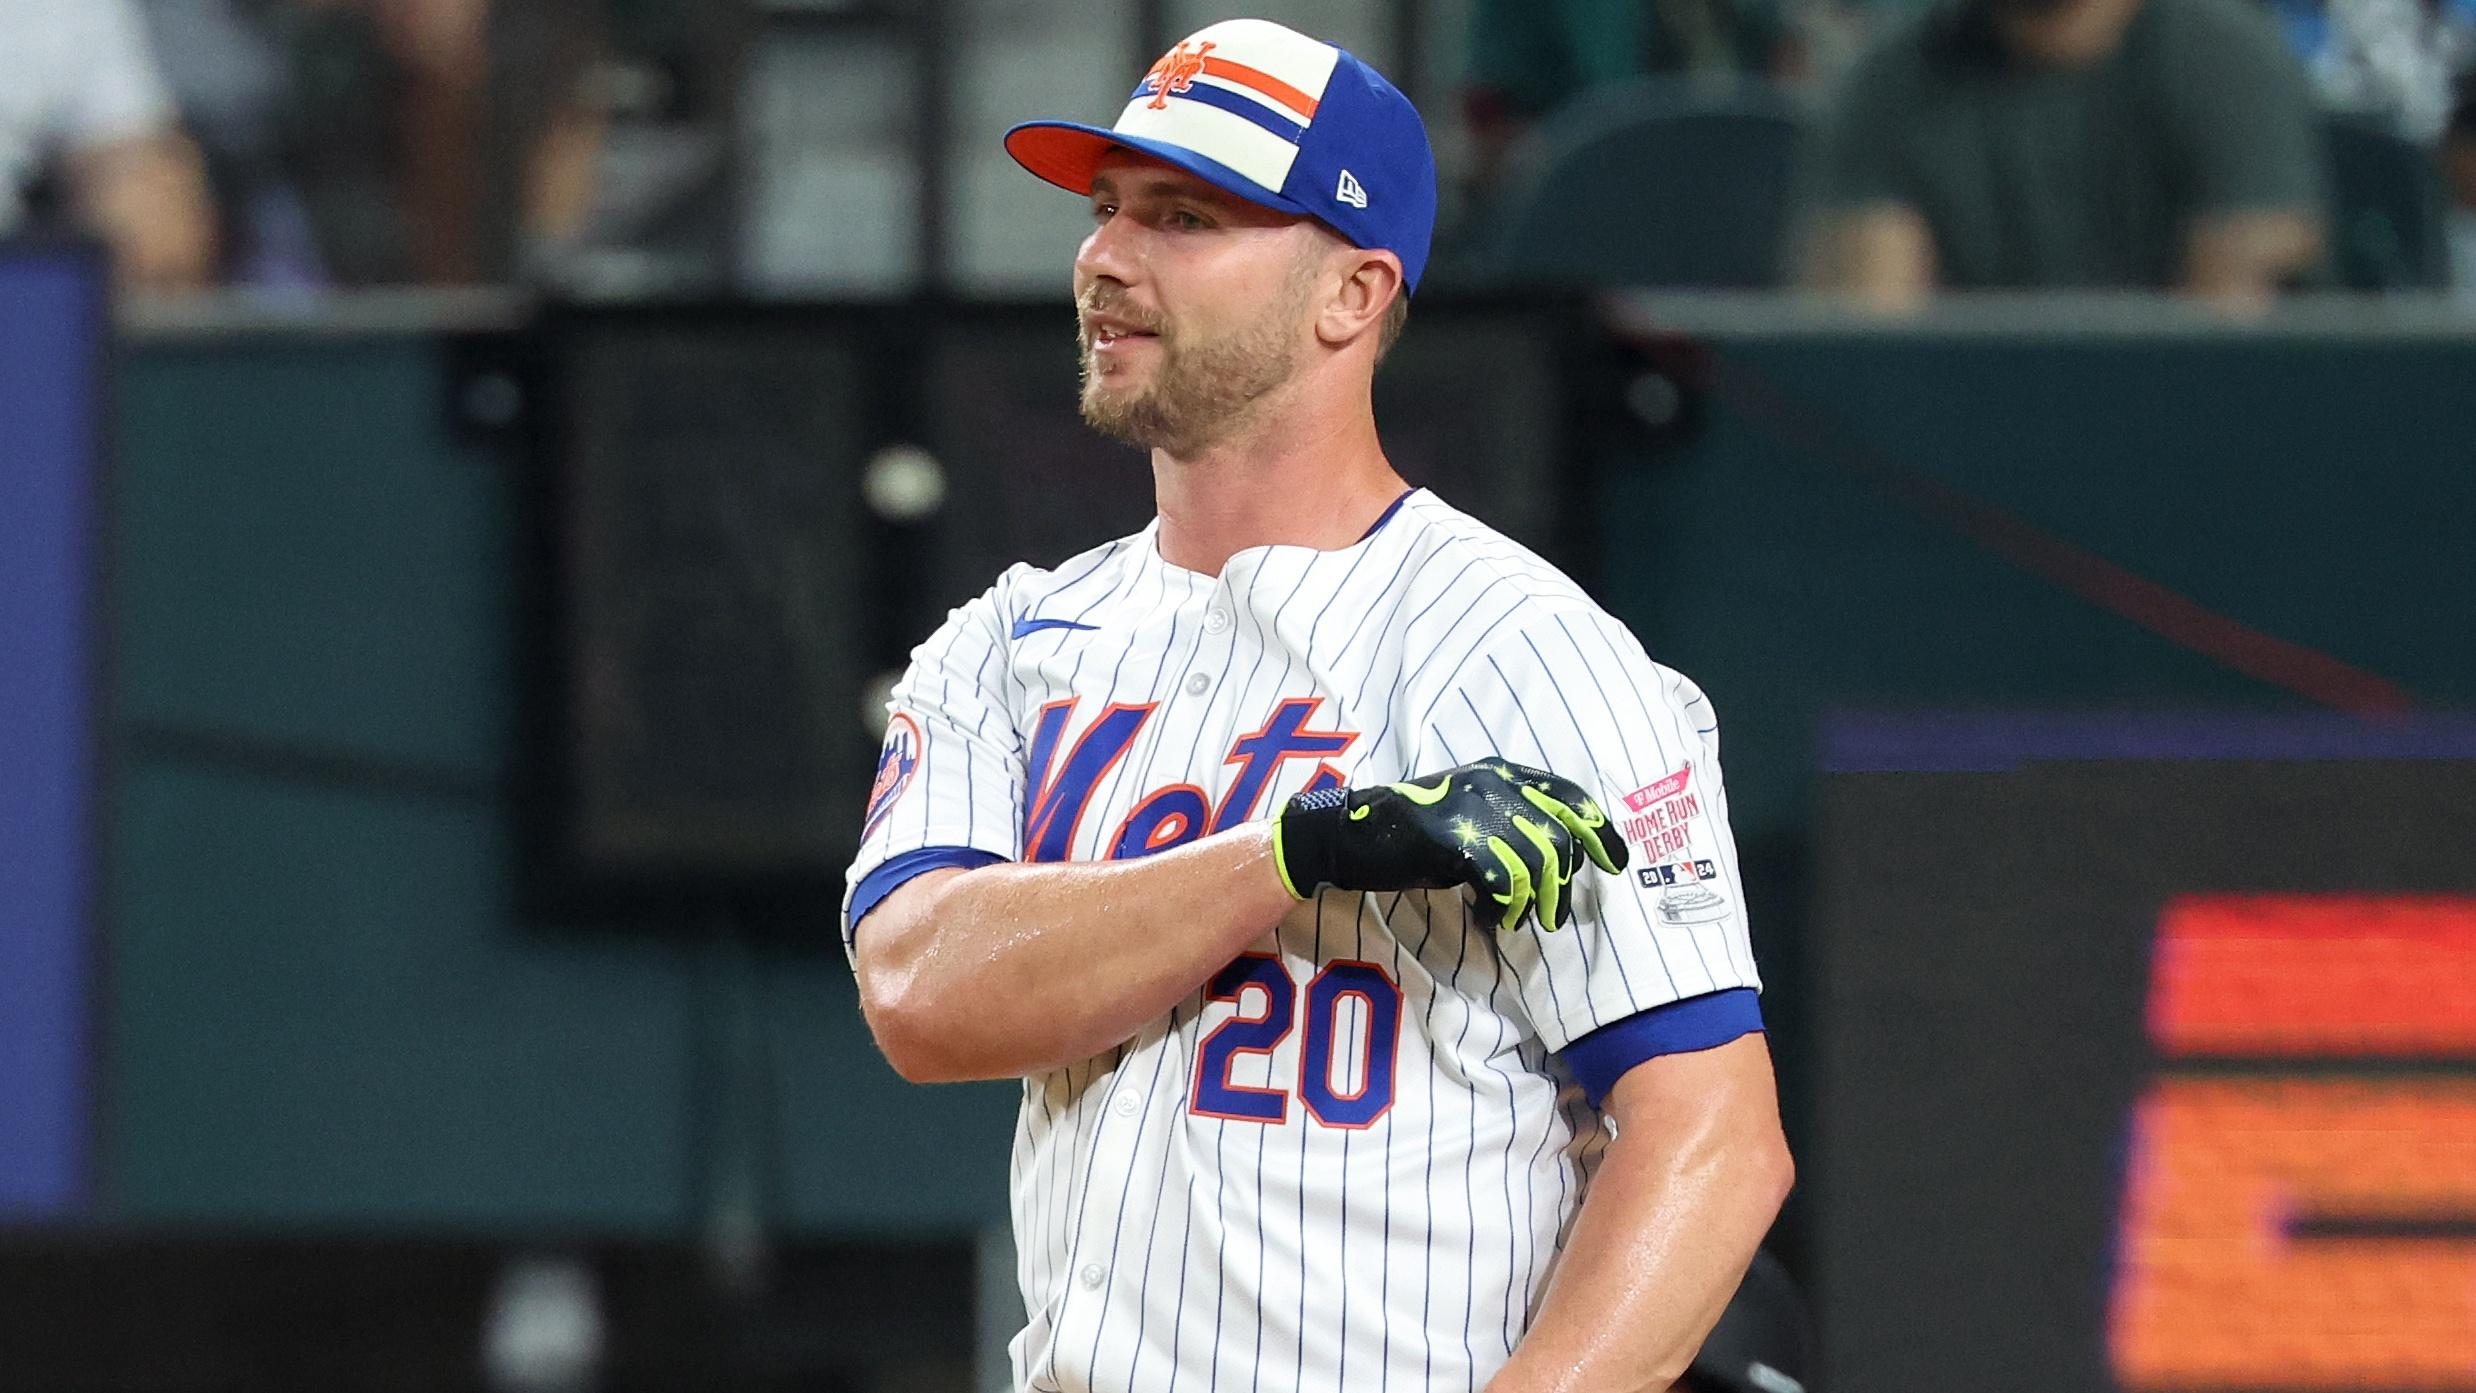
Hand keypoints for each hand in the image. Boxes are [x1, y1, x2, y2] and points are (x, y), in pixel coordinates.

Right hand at [1272, 761, 1626, 930]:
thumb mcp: (1470, 817)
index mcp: (1501, 772)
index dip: (1598, 830)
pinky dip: (1503, 906)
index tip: (1615, 864)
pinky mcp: (1452, 836)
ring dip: (1534, 901)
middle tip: (1554, 918)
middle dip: (1564, 884)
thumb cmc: (1414, 834)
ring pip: (1536, 861)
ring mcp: (1471, 806)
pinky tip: (1490, 916)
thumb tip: (1557, 861)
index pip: (1569, 795)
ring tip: (1519, 921)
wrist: (1351, 836)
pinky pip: (1502, 878)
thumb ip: (1512, 825)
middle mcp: (1493, 782)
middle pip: (1559, 835)